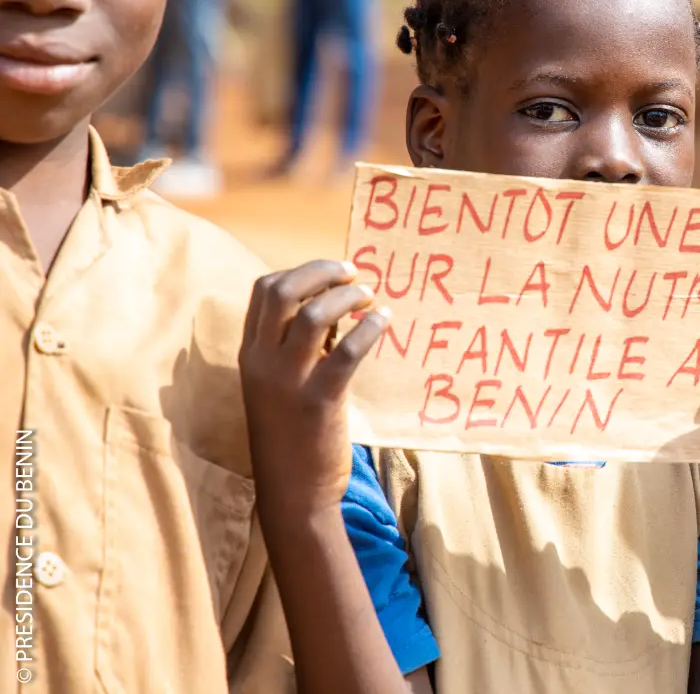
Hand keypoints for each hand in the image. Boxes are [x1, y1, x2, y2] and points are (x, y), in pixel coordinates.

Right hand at [239, 260, 389, 519]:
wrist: (293, 492)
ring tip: (369, 297)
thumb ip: (299, 345)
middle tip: (353, 273)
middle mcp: (262, 361)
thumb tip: (335, 305)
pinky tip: (384, 321)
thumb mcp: (281, 383)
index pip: (263, 289)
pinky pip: (347, 351)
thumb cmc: (292, 434)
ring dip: (346, 296)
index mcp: (249, 354)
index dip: (300, 271)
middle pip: (282, 290)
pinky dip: (370, 328)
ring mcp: (287, 381)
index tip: (331, 275)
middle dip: (321, 271)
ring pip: (313, 314)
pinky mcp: (319, 400)